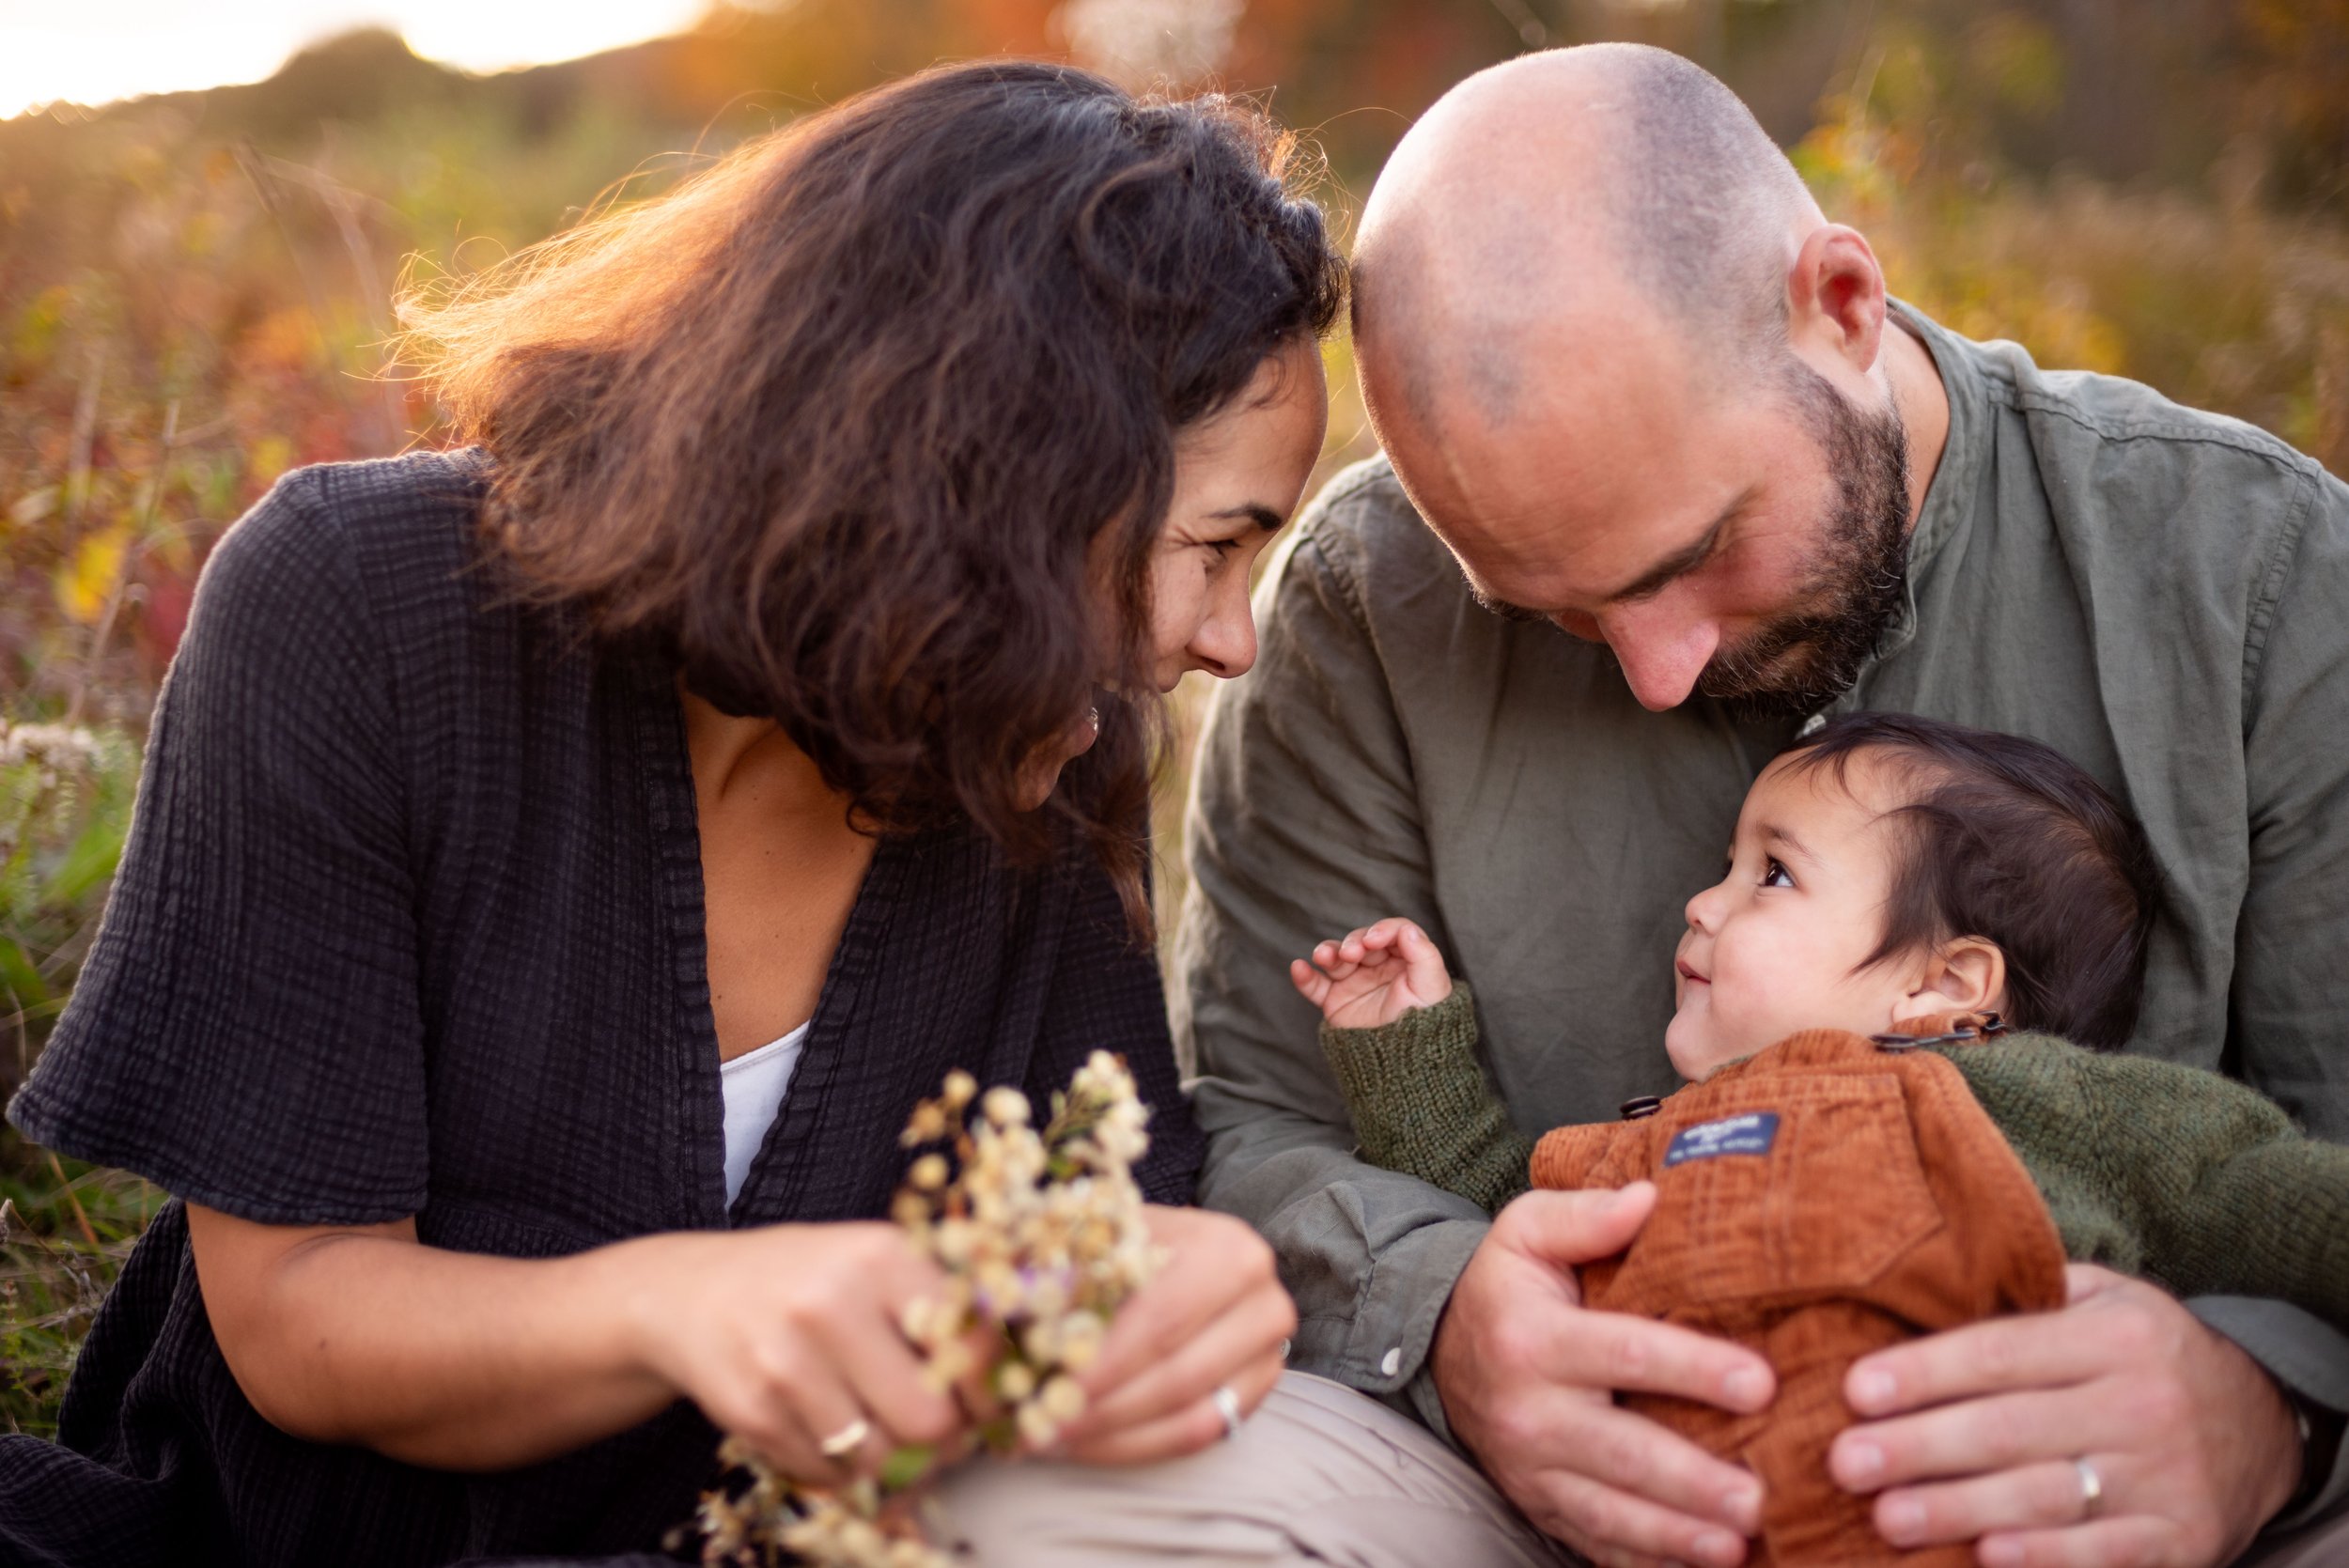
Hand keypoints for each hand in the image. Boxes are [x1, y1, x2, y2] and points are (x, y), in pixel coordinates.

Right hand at [626, 1223, 970, 1482]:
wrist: (688, 1292)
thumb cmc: (805, 1280)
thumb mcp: (873, 1262)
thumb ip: (943, 1303)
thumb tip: (1027, 1364)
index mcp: (880, 1255)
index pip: (971, 1343)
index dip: (990, 1388)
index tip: (988, 1403)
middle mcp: (832, 1302)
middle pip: (930, 1419)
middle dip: (941, 1436)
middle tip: (936, 1429)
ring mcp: (786, 1360)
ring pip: (877, 1458)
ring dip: (885, 1457)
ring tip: (873, 1423)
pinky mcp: (750, 1410)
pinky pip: (825, 1475)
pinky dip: (834, 1467)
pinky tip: (822, 1426)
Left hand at [1050, 1204, 1295, 1464]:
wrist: (1175, 1251)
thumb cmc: (1122, 1243)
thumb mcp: (1091, 1239)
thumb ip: (1058, 1274)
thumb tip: (1005, 1312)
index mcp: (1226, 1250)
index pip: (1158, 1321)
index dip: (1100, 1363)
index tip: (1042, 1392)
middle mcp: (1263, 1300)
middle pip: (1177, 1377)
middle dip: (1102, 1409)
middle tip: (1039, 1427)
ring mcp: (1268, 1352)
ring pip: (1192, 1416)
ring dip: (1115, 1434)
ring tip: (1054, 1436)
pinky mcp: (1257, 1390)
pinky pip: (1202, 1434)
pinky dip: (1139, 1444)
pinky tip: (1089, 1441)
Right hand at [1290, 916, 1454, 1028]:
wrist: (1404, 1065)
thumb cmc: (1426, 1025)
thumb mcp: (1432, 988)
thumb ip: (1424, 955)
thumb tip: (1406, 929)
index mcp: (1405, 961)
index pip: (1392, 933)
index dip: (1381, 930)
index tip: (1372, 940)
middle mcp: (1379, 968)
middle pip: (1361, 941)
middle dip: (1353, 942)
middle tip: (1351, 954)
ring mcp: (1355, 983)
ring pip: (1336, 958)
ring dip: (1328, 952)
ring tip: (1322, 957)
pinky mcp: (1336, 1001)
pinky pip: (1316, 986)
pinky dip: (1305, 976)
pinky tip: (1299, 968)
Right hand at [1432, 1185, 1774, 1567]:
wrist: (1437, 1351)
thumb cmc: (1504, 1286)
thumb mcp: (1526, 1231)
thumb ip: (1584, 1215)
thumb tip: (1650, 1199)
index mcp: (1533, 1338)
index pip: (1624, 1353)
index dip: (1694, 1368)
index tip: (1760, 1383)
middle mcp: (1529, 1411)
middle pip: (1621, 1451)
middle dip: (1692, 1479)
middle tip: (1758, 1496)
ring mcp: (1532, 1469)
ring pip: (1609, 1511)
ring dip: (1675, 1534)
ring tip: (1736, 1546)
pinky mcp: (1539, 1506)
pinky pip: (1594, 1543)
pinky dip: (1646, 1561)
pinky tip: (1698, 1565)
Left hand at [1828, 1264, 2300, 1566]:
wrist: (2262, 1420)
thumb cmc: (2143, 1353)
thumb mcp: (2104, 1300)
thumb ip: (2029, 1294)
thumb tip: (1924, 1286)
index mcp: (2112, 1337)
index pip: (1999, 1353)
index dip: (1923, 1373)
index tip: (1854, 1391)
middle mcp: (2141, 1404)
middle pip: (2009, 1428)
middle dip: (1918, 1447)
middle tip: (1845, 1462)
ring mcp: (2165, 1477)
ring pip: (2046, 1495)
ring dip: (1959, 1508)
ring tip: (1888, 1516)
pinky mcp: (2183, 1537)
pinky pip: (2105, 1553)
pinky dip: (2047, 1559)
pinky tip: (1988, 1555)